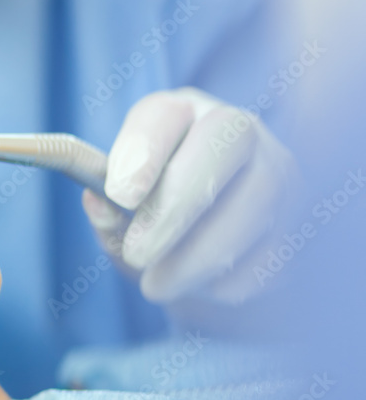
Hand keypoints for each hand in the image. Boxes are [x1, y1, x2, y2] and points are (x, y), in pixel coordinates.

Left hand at [83, 87, 299, 304]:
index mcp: (179, 115)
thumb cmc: (151, 223)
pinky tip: (199, 285)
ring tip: (155, 286)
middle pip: (224, 144)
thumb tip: (101, 204)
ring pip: (251, 207)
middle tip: (137, 255)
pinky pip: (267, 257)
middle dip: (175, 208)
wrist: (205, 261)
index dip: (143, 150)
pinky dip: (223, 284)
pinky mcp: (299, 223)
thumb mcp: (119, 215)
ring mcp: (279, 173)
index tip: (120, 194)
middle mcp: (238, 131)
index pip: (164, 114)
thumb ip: (107, 210)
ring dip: (194, 260)